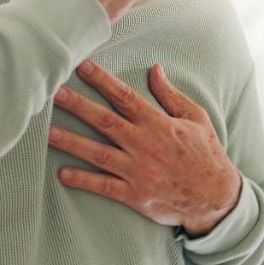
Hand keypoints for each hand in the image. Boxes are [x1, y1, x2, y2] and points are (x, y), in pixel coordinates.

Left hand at [47, 60, 242, 233]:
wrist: (216, 198)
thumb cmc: (206, 154)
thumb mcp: (196, 118)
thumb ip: (171, 95)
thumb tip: (155, 68)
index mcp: (158, 124)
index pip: (125, 97)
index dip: (102, 80)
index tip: (82, 66)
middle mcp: (144, 145)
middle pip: (104, 121)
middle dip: (77, 105)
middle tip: (53, 93)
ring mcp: (138, 171)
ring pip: (99, 153)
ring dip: (72, 142)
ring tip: (47, 133)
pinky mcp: (135, 194)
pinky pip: (105, 187)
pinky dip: (84, 180)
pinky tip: (63, 174)